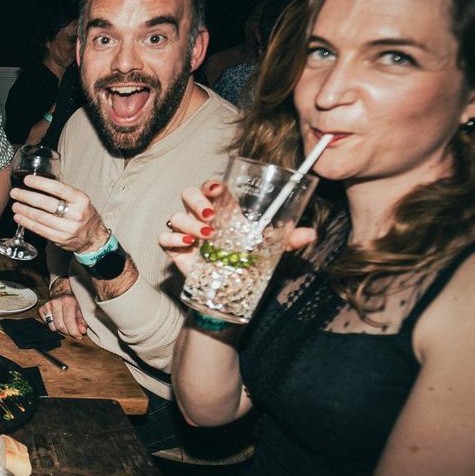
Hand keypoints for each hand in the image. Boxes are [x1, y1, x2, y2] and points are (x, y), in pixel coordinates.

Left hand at [9, 174, 107, 255]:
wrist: (94, 237)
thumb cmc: (83, 214)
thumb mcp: (79, 200)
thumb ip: (62, 193)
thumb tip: (39, 183)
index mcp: (80, 200)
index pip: (58, 188)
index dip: (41, 183)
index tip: (27, 180)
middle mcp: (76, 214)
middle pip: (46, 203)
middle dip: (27, 197)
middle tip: (15, 192)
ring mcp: (68, 228)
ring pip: (41, 217)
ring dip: (25, 210)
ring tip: (15, 205)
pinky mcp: (61, 239)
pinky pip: (40, 230)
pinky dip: (27, 223)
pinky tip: (20, 218)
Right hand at [39, 278, 86, 337]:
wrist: (61, 293)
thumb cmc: (73, 302)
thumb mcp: (81, 309)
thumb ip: (82, 321)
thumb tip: (82, 331)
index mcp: (68, 301)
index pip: (69, 320)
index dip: (74, 331)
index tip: (78, 337)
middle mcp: (56, 302)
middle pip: (60, 326)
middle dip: (68, 332)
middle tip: (73, 332)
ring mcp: (47, 306)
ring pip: (52, 327)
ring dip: (60, 330)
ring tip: (65, 325)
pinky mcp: (41, 309)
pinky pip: (47, 325)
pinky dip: (53, 326)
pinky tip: (58, 321)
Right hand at [159, 180, 317, 277]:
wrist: (231, 291)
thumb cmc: (247, 262)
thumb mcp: (270, 249)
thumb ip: (288, 240)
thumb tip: (311, 234)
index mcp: (223, 209)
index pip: (211, 187)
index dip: (211, 185)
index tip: (219, 189)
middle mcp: (202, 217)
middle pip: (188, 194)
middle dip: (196, 201)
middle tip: (211, 215)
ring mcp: (187, 233)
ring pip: (175, 215)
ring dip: (188, 223)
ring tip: (206, 236)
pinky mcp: (176, 250)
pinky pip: (164, 237)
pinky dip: (174, 239)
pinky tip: (189, 245)